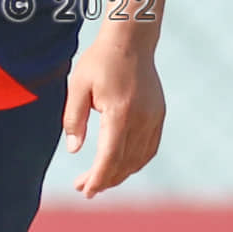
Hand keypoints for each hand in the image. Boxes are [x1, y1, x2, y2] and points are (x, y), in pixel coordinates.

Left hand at [61, 33, 164, 198]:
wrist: (130, 40)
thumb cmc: (99, 61)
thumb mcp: (78, 85)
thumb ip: (74, 118)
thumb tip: (74, 150)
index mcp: (120, 112)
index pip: (110, 156)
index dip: (98, 177)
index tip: (85, 191)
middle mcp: (141, 118)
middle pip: (124, 162)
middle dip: (104, 180)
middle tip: (84, 188)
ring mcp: (154, 118)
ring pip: (138, 159)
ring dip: (120, 174)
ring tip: (99, 181)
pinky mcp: (158, 115)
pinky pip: (149, 148)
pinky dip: (135, 162)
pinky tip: (121, 167)